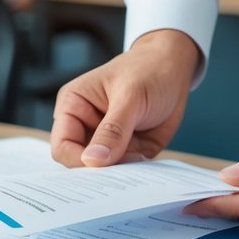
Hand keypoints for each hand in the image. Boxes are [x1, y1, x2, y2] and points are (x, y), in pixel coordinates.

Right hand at [51, 30, 199, 166]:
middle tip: (124, 169)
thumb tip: (92, 160)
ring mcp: (107, 141)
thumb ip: (113, 130)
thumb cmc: (148, 70)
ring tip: (139, 158)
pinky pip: (126, 172)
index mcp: (73, 107)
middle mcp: (86, 126)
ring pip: (104, 172)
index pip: (62, 146)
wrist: (175, 66)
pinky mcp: (128, 150)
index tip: (103, 166)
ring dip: (122, 172)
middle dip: (101, 171)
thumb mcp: (130, 97)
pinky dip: (136, 172)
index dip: (79, 161)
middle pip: (80, 164)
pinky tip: (147, 161)